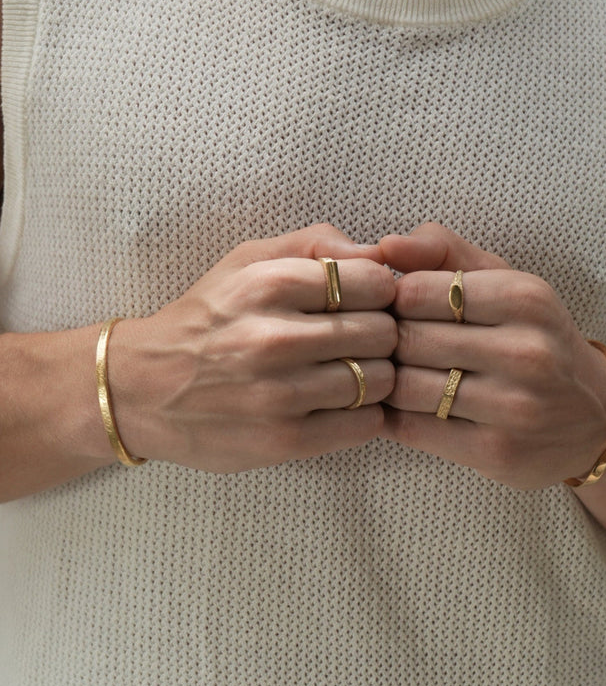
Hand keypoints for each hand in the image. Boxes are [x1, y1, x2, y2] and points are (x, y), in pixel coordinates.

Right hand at [109, 225, 396, 472]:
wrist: (141, 389)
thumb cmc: (206, 319)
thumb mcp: (247, 260)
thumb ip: (314, 243)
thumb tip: (378, 252)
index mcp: (269, 284)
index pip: (374, 281)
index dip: (380, 291)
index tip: (366, 301)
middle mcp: (274, 339)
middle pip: (383, 332)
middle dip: (381, 333)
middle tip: (361, 339)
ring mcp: (279, 395)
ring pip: (380, 380)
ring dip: (375, 376)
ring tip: (349, 371)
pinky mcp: (283, 441)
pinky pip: (364, 425)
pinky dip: (364, 414)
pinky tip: (340, 403)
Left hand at [379, 223, 605, 488]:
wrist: (596, 417)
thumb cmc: (534, 336)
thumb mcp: (503, 279)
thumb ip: (442, 250)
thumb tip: (385, 246)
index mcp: (524, 298)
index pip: (416, 291)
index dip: (396, 300)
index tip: (403, 310)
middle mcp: (525, 352)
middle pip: (407, 339)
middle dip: (389, 342)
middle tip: (393, 346)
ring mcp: (514, 407)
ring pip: (405, 387)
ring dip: (390, 381)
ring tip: (399, 374)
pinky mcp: (498, 453)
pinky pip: (413, 429)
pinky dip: (395, 417)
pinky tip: (406, 407)